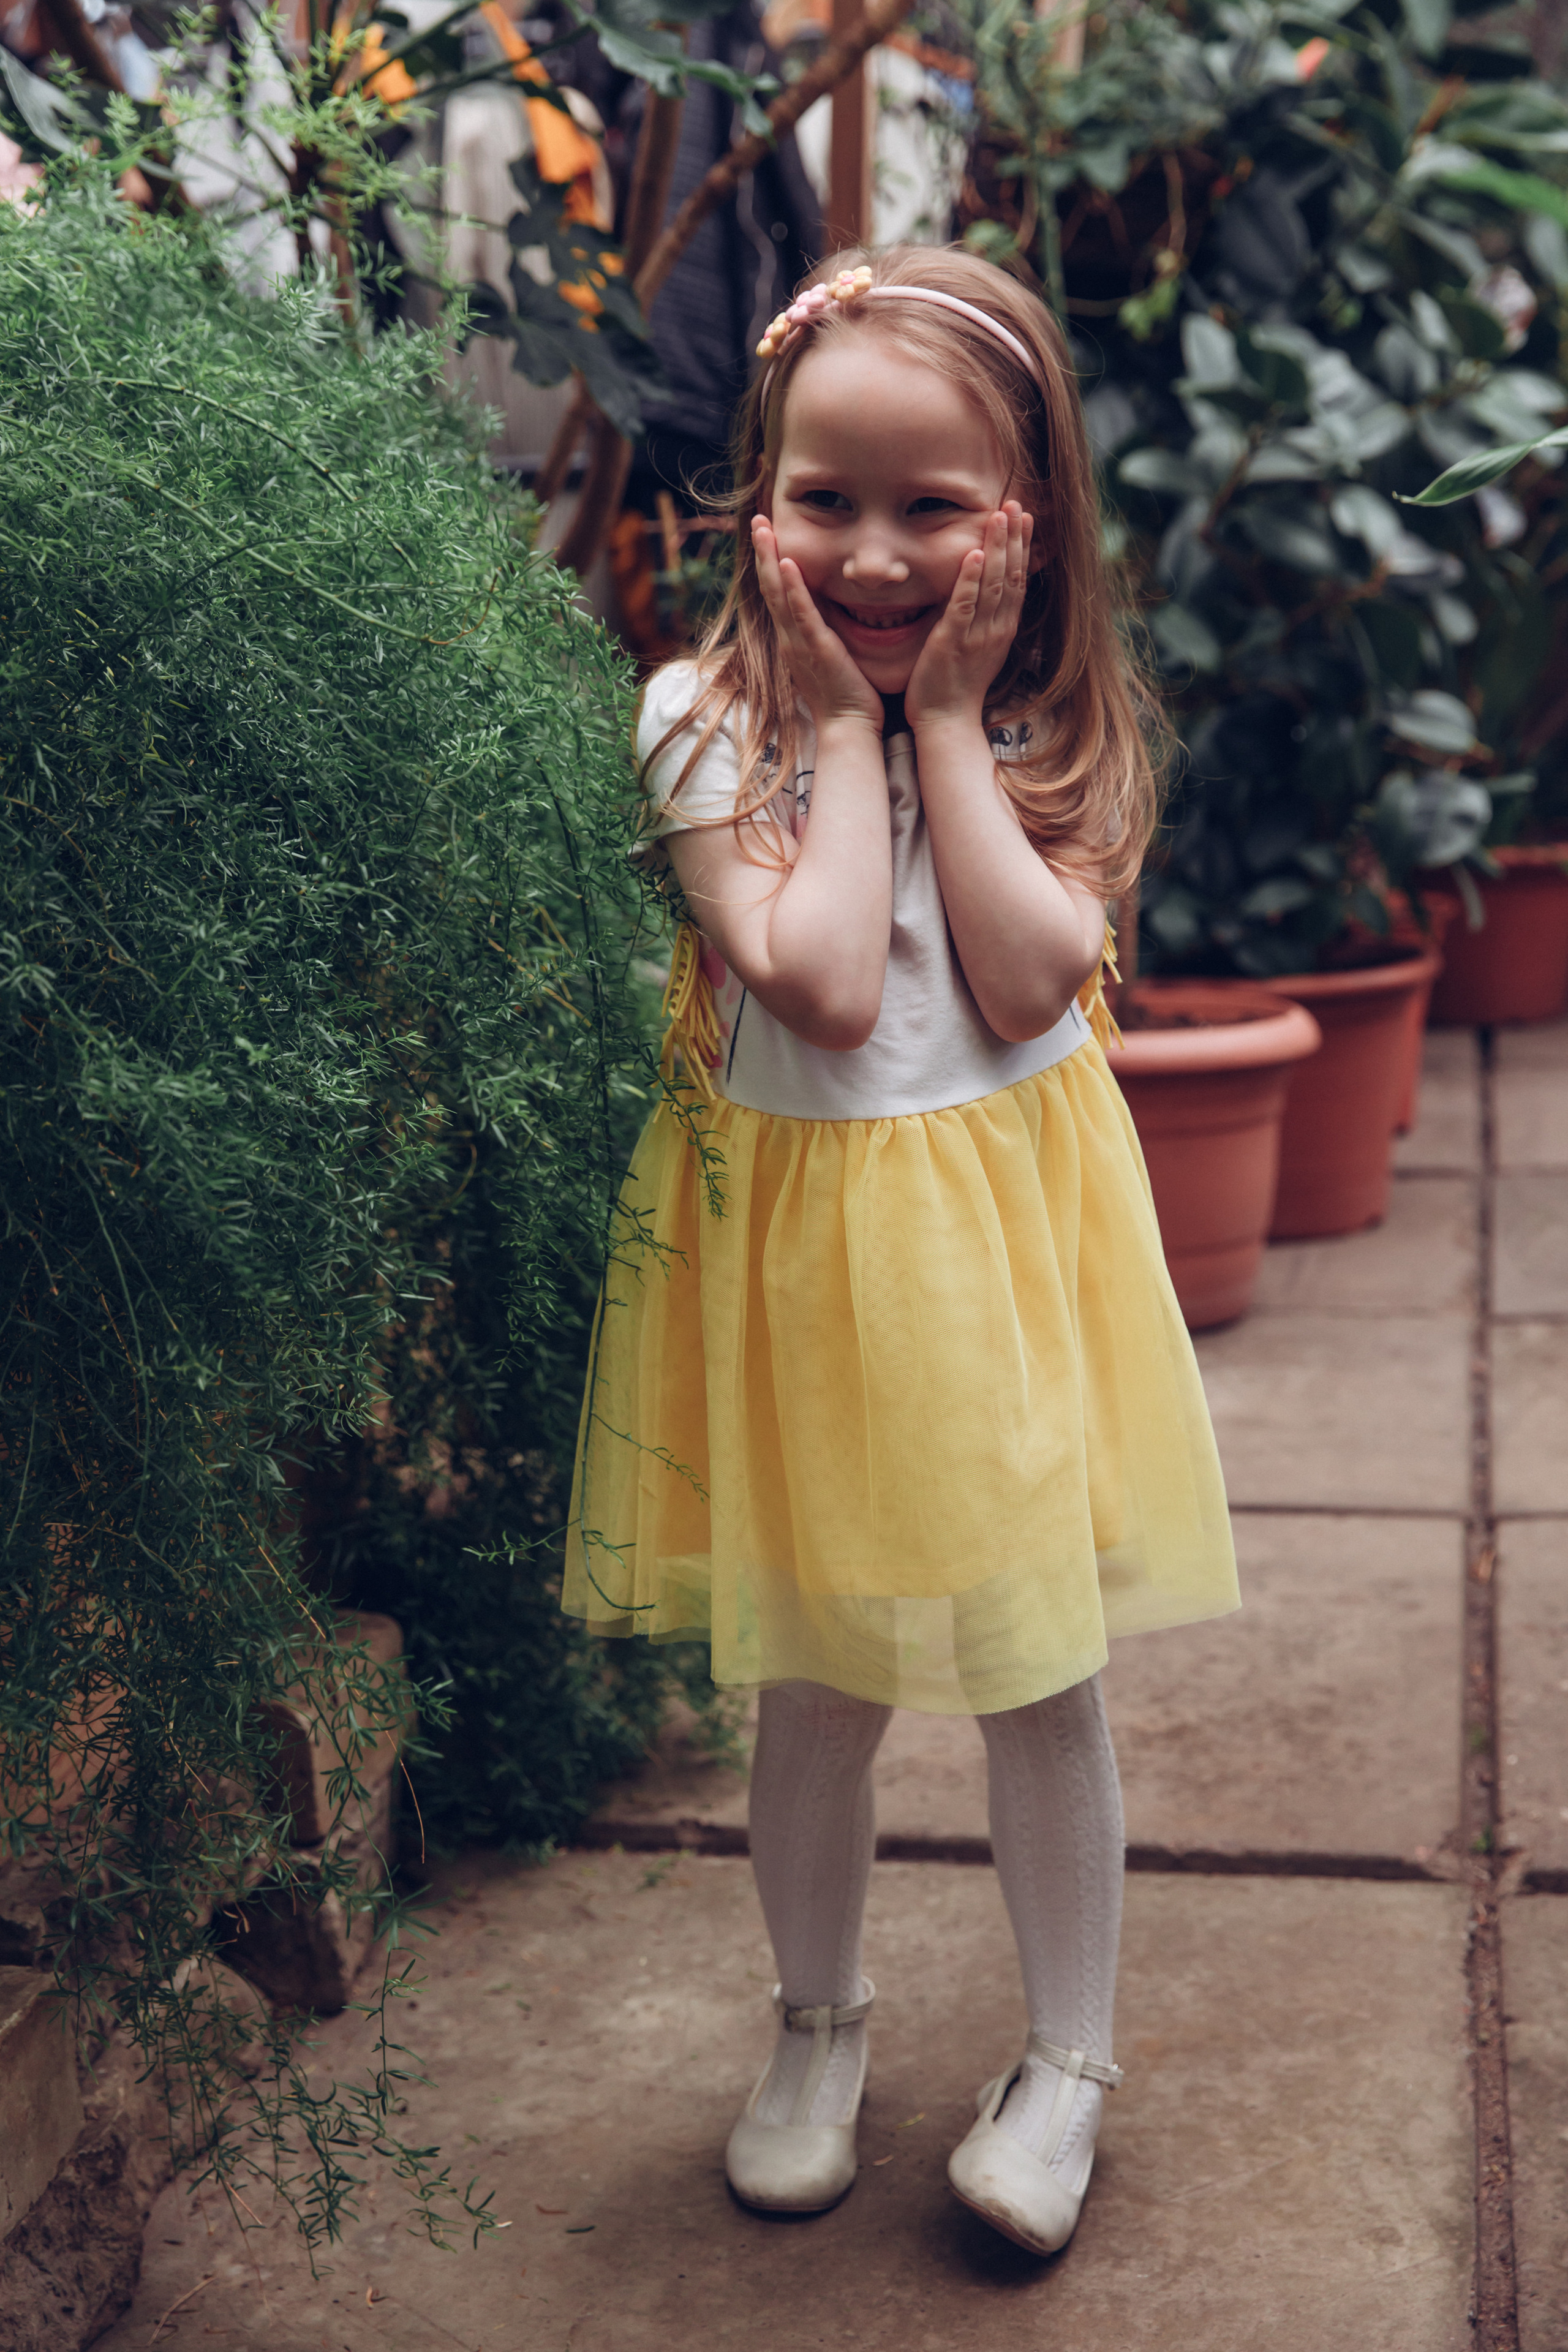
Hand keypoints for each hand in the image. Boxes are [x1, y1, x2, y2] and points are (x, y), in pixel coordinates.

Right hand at [751, 516, 883, 735]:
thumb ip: (825, 632)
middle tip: (757, 520)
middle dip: (763, 551)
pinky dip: (794, 587)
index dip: (770, 562)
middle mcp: (790, 637)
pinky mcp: (815, 649)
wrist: (849, 727)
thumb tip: (832, 610)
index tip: (768, 534)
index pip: (778, 593)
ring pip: (778, 594)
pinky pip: (801, 614)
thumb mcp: (831, 655)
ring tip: (763, 529)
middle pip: (770, 586)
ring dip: (770, 559)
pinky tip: (789, 562)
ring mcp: (800, 642)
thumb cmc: (846, 694)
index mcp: (794, 637)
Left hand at [905, 502, 1031, 731]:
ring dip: (997, 548)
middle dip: (1015, 538)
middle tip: (1017, 503)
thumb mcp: (977, 646)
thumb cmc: (956, 686)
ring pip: (993, 585)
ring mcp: (977, 635)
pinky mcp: (952, 642)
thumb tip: (979, 588)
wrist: (947, 721)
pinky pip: (964, 607)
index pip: (1018, 580)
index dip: (1023, 547)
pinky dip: (970, 580)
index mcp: (1003, 628)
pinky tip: (974, 555)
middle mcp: (996, 629)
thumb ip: (980, 617)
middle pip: (1012, 575)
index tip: (1026, 517)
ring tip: (1001, 516)